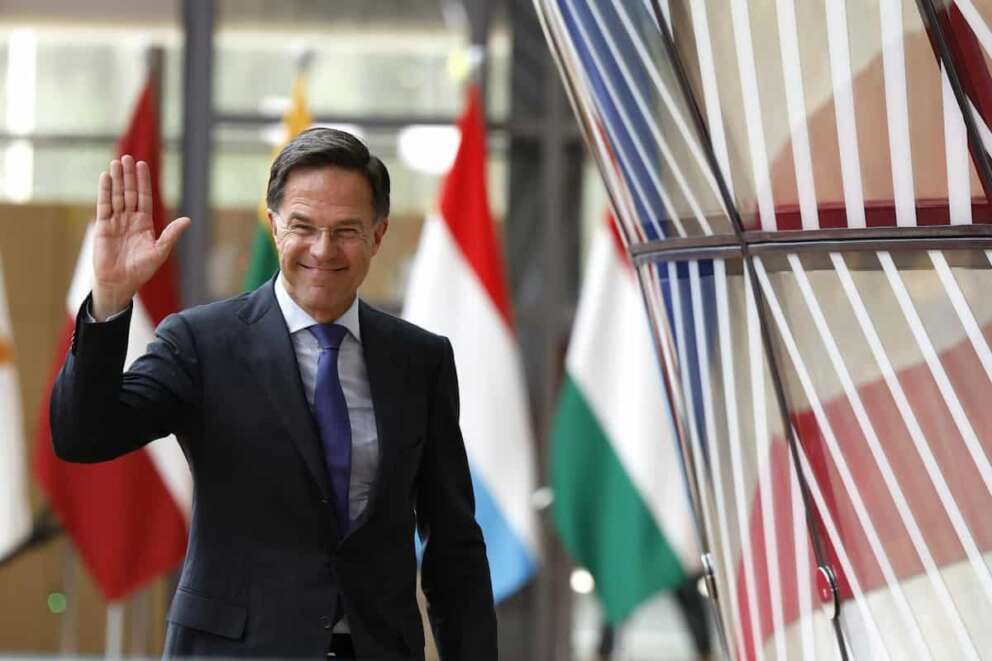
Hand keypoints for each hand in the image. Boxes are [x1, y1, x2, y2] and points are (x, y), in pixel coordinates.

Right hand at [91, 155, 189, 319]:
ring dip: (116, 179)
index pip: (144, 197)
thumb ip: (171, 235)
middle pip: (129, 193)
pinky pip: (103, 206)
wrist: (120, 283)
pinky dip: (104, 191)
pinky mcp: (102, 227)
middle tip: (128, 157)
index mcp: (145, 224)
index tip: (142, 165)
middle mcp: (130, 220)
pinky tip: (105, 178)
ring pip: (116, 196)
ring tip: (116, 162)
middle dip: (129, 176)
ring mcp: (115, 222)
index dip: (143, 182)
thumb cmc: (141, 271)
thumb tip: (187, 220)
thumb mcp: (160, 251)